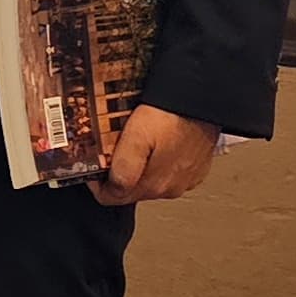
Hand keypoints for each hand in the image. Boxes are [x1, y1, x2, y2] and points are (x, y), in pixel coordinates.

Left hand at [89, 106, 221, 206]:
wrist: (203, 98)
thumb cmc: (172, 112)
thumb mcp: (137, 135)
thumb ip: (122, 167)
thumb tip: (110, 189)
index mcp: (152, 185)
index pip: (111, 198)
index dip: (96, 182)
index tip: (93, 164)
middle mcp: (170, 188)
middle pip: (130, 190)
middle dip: (117, 173)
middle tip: (113, 148)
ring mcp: (185, 180)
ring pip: (149, 182)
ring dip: (138, 167)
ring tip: (135, 142)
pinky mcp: (196, 170)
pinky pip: (169, 172)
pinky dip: (159, 161)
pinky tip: (158, 143)